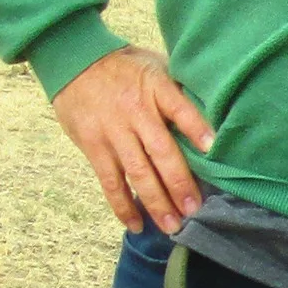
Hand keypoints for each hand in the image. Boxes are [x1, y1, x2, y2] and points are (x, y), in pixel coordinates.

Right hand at [51, 44, 212, 232]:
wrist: (74, 61)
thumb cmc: (124, 66)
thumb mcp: (154, 64)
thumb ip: (176, 89)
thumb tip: (212, 112)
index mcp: (155, 87)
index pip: (179, 107)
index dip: (196, 127)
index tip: (212, 147)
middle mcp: (136, 111)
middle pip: (161, 152)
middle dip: (179, 183)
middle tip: (194, 210)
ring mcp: (114, 131)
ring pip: (138, 173)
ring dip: (156, 202)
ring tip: (172, 226)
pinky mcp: (94, 146)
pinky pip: (110, 181)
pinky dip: (123, 205)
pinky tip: (137, 224)